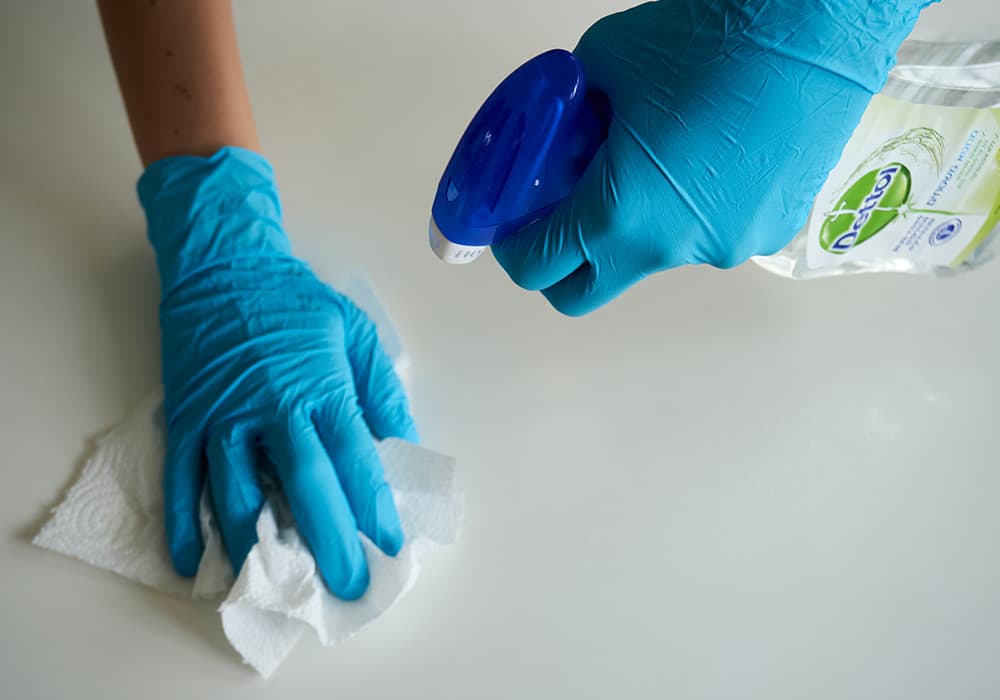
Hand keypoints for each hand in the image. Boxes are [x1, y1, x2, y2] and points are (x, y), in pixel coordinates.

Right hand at [139, 147, 416, 599]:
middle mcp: (272, 408)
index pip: (353, 460)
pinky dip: (183, 524)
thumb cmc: (295, 300)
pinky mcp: (184, 417)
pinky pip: (180, 479)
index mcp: (319, 386)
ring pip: (239, 493)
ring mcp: (222, 416)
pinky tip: (194, 562)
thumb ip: (380, 390)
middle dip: (329, 544)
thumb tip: (403, 444)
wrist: (223, 263)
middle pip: (304, 488)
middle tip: (346, 587)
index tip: (390, 546)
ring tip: (279, 587)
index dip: (373, 508)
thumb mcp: (355, 331)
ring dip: (259, 546)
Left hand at [493, 0, 929, 314]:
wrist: (816, 30)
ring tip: (656, 160)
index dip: (514, 248)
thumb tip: (565, 131)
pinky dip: (690, 212)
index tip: (514, 227)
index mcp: (619, 213)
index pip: (538, 267)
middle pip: (585, 292)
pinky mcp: (768, 235)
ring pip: (652, 257)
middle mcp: (669, 249)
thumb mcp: (603, 62)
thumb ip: (569, 114)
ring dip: (635, 226)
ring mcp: (722, 248)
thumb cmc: (706, 40)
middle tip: (561, 216)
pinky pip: (706, 235)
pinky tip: (709, 159)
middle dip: (561, 265)